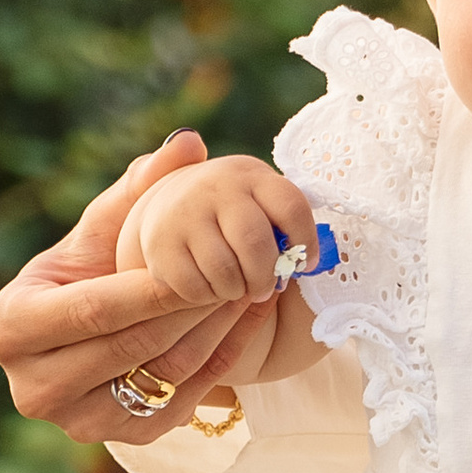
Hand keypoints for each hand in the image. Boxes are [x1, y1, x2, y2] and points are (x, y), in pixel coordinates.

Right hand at [0, 132, 278, 443]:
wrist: (87, 336)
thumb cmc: (86, 272)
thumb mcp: (100, 229)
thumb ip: (138, 186)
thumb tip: (188, 142)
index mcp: (9, 330)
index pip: (95, 310)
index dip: (155, 286)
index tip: (207, 257)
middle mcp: (33, 389)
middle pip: (132, 346)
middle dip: (195, 306)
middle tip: (246, 270)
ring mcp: (76, 423)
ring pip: (164, 375)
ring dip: (218, 330)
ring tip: (256, 288)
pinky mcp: (122, 441)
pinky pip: (185, 399)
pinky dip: (224, 357)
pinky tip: (251, 317)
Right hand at [122, 153, 317, 309]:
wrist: (170, 202)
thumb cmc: (234, 212)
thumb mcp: (260, 200)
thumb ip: (287, 221)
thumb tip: (312, 261)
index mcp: (251, 176)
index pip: (291, 207)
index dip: (307, 242)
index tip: (307, 264)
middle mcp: (217, 188)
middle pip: (256, 244)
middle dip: (266, 276)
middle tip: (266, 289)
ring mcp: (184, 214)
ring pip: (225, 271)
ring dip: (238, 290)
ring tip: (239, 289)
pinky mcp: (159, 244)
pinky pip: (194, 287)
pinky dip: (208, 297)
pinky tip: (212, 287)